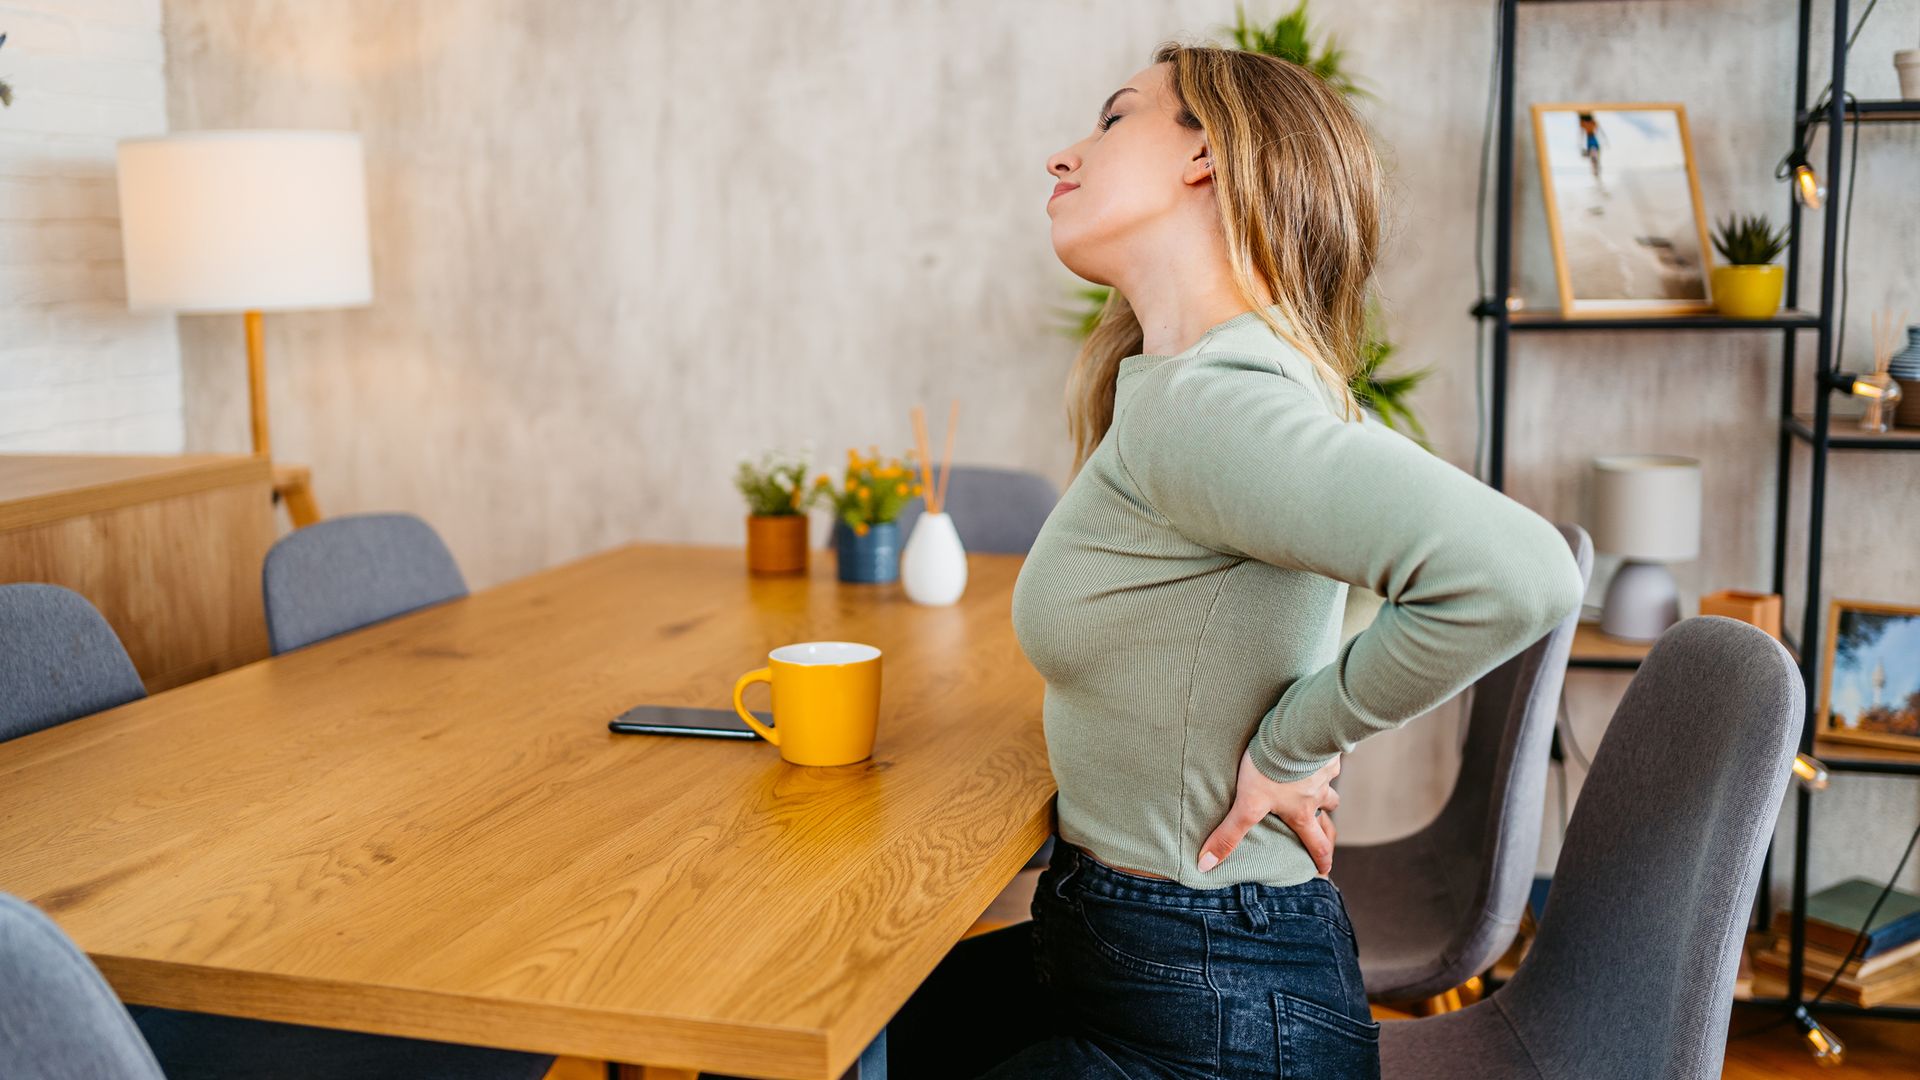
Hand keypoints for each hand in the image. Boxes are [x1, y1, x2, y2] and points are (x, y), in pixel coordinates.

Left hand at [1197, 751, 1339, 875]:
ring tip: (1312, 783)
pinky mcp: (1324, 748)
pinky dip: (1321, 757)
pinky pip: (1327, 756)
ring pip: (1329, 785)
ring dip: (1324, 788)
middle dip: (1327, 822)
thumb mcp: (1248, 805)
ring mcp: (1323, 771)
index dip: (1322, 860)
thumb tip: (1206, 865)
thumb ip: (1229, 834)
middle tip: (1325, 826)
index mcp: (1300, 812)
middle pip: (1329, 813)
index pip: (1317, 844)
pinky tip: (1310, 747)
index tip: (1324, 870)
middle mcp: (1317, 794)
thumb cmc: (1271, 770)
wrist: (1294, 733)